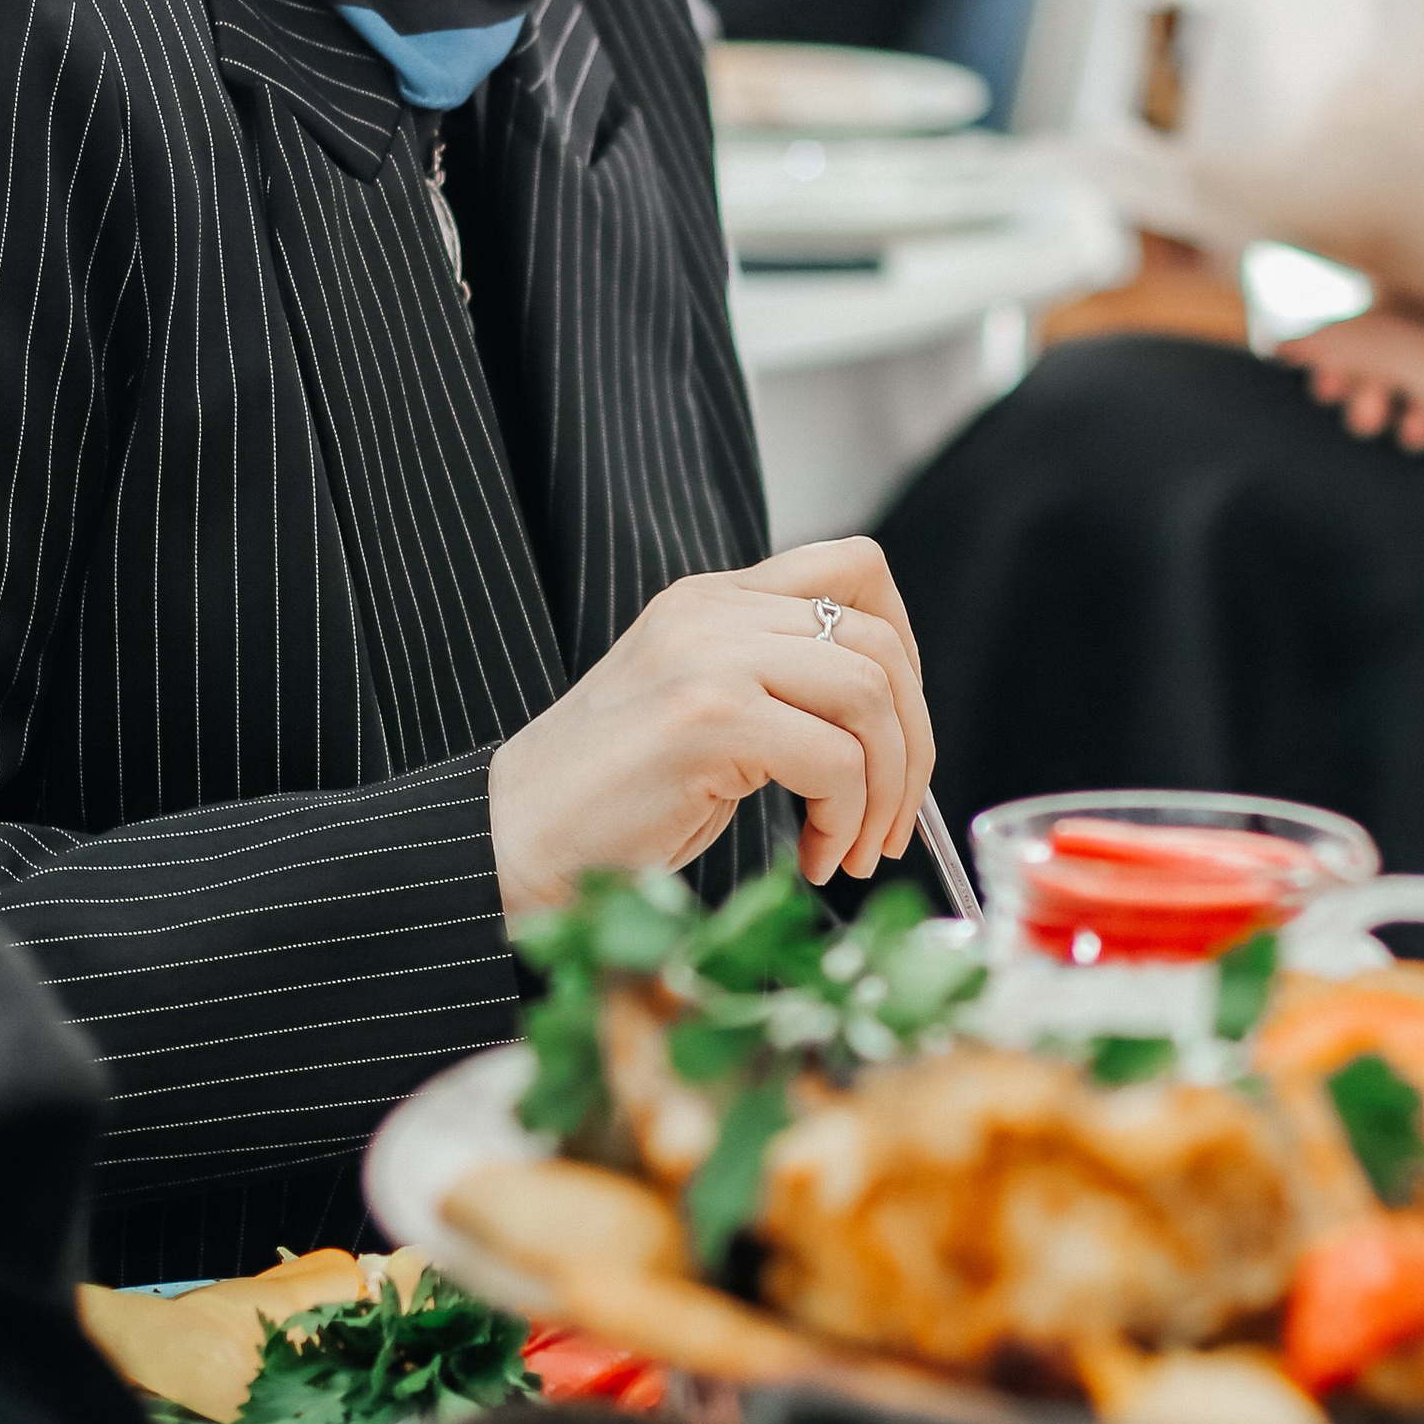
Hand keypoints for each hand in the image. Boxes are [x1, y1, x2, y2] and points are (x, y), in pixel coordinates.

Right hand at [487, 535, 932, 909]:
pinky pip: (835, 759)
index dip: (905, 648)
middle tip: (892, 819)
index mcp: (711, 600)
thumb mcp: (701, 713)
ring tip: (852, 846)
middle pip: (879, 640)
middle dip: (911, 742)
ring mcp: (708, 658)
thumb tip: (888, 718)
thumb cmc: (608, 801)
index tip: (897, 731)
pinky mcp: (707, 720)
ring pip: (869, 696)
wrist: (511, 841)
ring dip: (884, 789)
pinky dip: (844, 818)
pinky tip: (813, 855)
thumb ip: (776, 684)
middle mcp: (711, 612)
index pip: (854, 569)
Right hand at [1277, 307, 1423, 479]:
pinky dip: (1410, 410)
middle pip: (1372, 326)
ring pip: (1396, 363)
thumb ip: (1353, 343)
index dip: (1317, 313)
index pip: (1358, 287)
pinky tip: (1419, 434)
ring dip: (1374, 393)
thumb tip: (1284, 328)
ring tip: (1373, 423)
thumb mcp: (1421, 366)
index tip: (1282, 348)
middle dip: (1346, 363)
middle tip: (1334, 398)